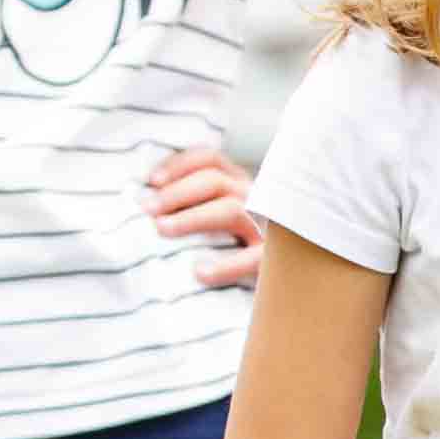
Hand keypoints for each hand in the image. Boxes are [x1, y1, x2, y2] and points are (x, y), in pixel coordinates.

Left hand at [151, 142, 263, 286]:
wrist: (293, 278)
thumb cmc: (239, 246)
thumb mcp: (223, 215)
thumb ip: (198, 204)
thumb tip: (148, 202)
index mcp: (240, 183)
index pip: (210, 160)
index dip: (179, 165)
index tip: (152, 181)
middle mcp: (255, 196)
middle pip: (214, 181)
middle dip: (176, 193)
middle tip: (147, 209)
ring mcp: (267, 226)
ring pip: (230, 210)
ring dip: (192, 218)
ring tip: (162, 229)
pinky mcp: (275, 258)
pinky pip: (251, 258)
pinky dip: (226, 265)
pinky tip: (200, 273)